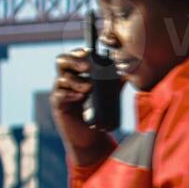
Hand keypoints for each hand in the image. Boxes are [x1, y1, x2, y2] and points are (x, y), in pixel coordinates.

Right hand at [52, 48, 116, 167]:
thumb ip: (117, 81)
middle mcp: (66, 79)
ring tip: (89, 87)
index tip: (90, 53)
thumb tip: (130, 70)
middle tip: (87, 67)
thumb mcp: (109, 94)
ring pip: (61, 79)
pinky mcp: (58, 106)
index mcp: (77, 72)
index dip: (79, 52)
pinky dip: (70, 95)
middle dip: (74, 61)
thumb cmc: (98, 110)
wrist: (91, 135)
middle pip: (61, 61)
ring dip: (76, 81)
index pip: (73, 56)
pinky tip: (80, 97)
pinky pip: (59, 96)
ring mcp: (60, 92)